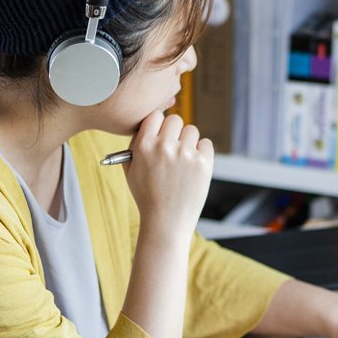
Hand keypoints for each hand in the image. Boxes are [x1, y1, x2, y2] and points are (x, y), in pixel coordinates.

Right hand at [124, 111, 213, 235]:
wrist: (165, 222)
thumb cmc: (147, 197)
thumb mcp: (131, 171)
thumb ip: (135, 145)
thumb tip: (146, 125)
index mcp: (144, 146)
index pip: (155, 115)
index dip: (159, 124)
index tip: (161, 133)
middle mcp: (164, 147)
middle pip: (175, 120)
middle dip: (175, 132)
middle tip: (173, 147)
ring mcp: (185, 154)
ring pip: (192, 131)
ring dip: (189, 142)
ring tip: (183, 160)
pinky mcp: (204, 163)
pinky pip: (206, 143)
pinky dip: (202, 152)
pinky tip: (193, 167)